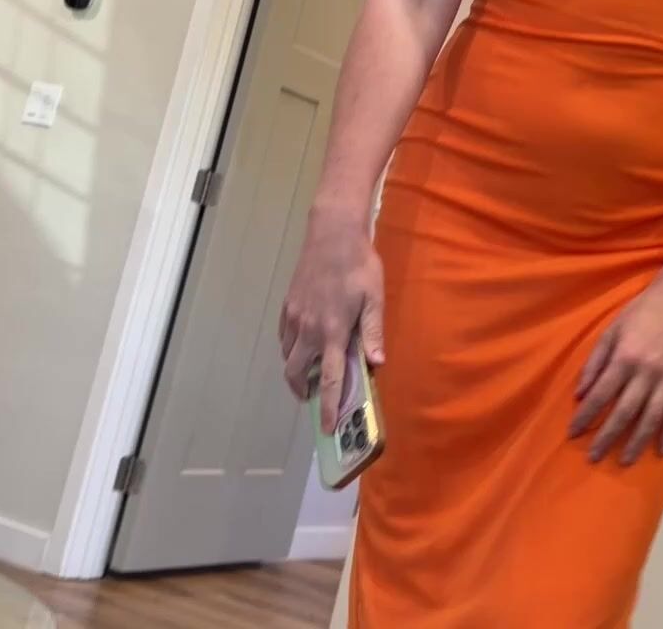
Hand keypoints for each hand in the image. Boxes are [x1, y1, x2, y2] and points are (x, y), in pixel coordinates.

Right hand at [279, 211, 384, 435]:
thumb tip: (378, 364)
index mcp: (333, 331)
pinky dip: (292, 348)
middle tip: (313, 397)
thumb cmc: (359, 266)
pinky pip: (284, 337)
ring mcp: (294, 317)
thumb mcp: (374, 298)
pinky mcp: (287, 305)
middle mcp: (309, 329)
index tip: (326, 427)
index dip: (326, 406)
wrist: (332, 234)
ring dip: (296, 369)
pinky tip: (306, 342)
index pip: (328, 378)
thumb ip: (374, 332)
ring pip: (287, 356)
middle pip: (295, 373)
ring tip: (312, 369)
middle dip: (302, 391)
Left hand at [569, 283, 662, 466]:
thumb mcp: (610, 331)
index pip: (601, 395)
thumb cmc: (638, 313)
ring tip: (625, 461)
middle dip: (607, 437)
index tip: (573, 433)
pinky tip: (661, 450)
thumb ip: (595, 363)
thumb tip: (580, 395)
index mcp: (625, 358)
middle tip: (593, 457)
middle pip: (624, 412)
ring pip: (651, 418)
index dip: (586, 416)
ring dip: (637, 442)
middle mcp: (647, 372)